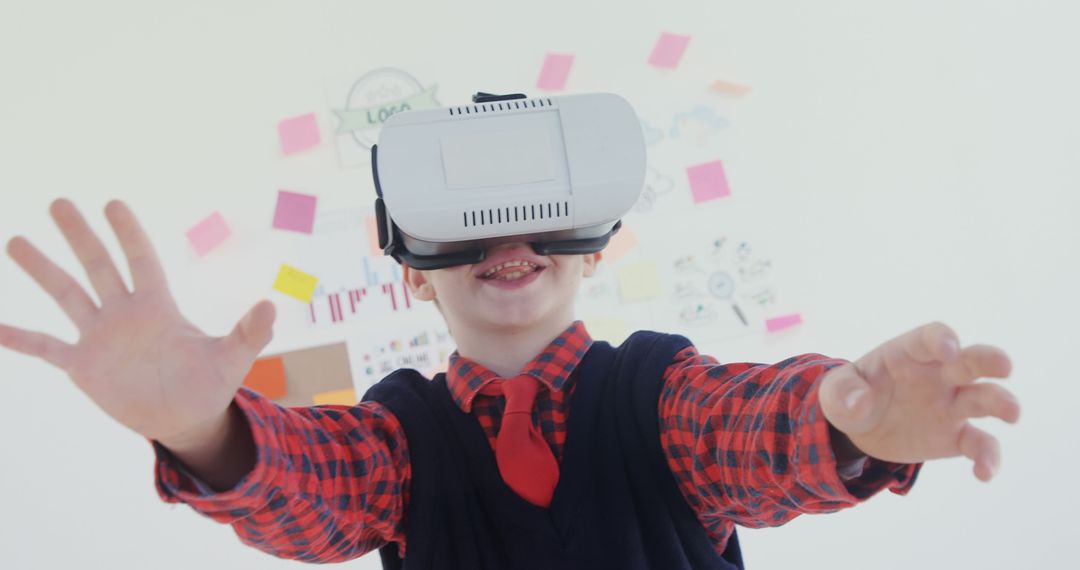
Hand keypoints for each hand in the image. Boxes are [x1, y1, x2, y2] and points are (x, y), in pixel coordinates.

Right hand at [0, 199, 275, 444]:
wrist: (186, 417)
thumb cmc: (210, 383)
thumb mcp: (233, 358)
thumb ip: (250, 333)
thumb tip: (271, 306)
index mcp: (158, 307)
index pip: (141, 261)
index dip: (129, 234)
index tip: (112, 203)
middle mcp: (125, 314)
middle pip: (98, 266)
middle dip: (80, 236)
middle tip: (58, 202)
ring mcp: (101, 338)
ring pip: (67, 296)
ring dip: (43, 270)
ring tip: (15, 241)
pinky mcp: (85, 366)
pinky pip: (47, 348)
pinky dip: (22, 339)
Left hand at [818, 322, 1018, 481]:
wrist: (860, 430)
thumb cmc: (850, 396)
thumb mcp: (834, 392)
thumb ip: (843, 392)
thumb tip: (859, 404)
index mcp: (908, 354)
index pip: (930, 337)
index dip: (941, 339)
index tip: (949, 349)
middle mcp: (938, 375)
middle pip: (970, 360)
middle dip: (989, 360)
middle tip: (1004, 366)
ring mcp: (951, 404)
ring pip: (984, 399)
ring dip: (1001, 403)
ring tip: (1012, 413)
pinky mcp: (957, 436)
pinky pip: (980, 444)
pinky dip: (988, 457)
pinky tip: (983, 474)